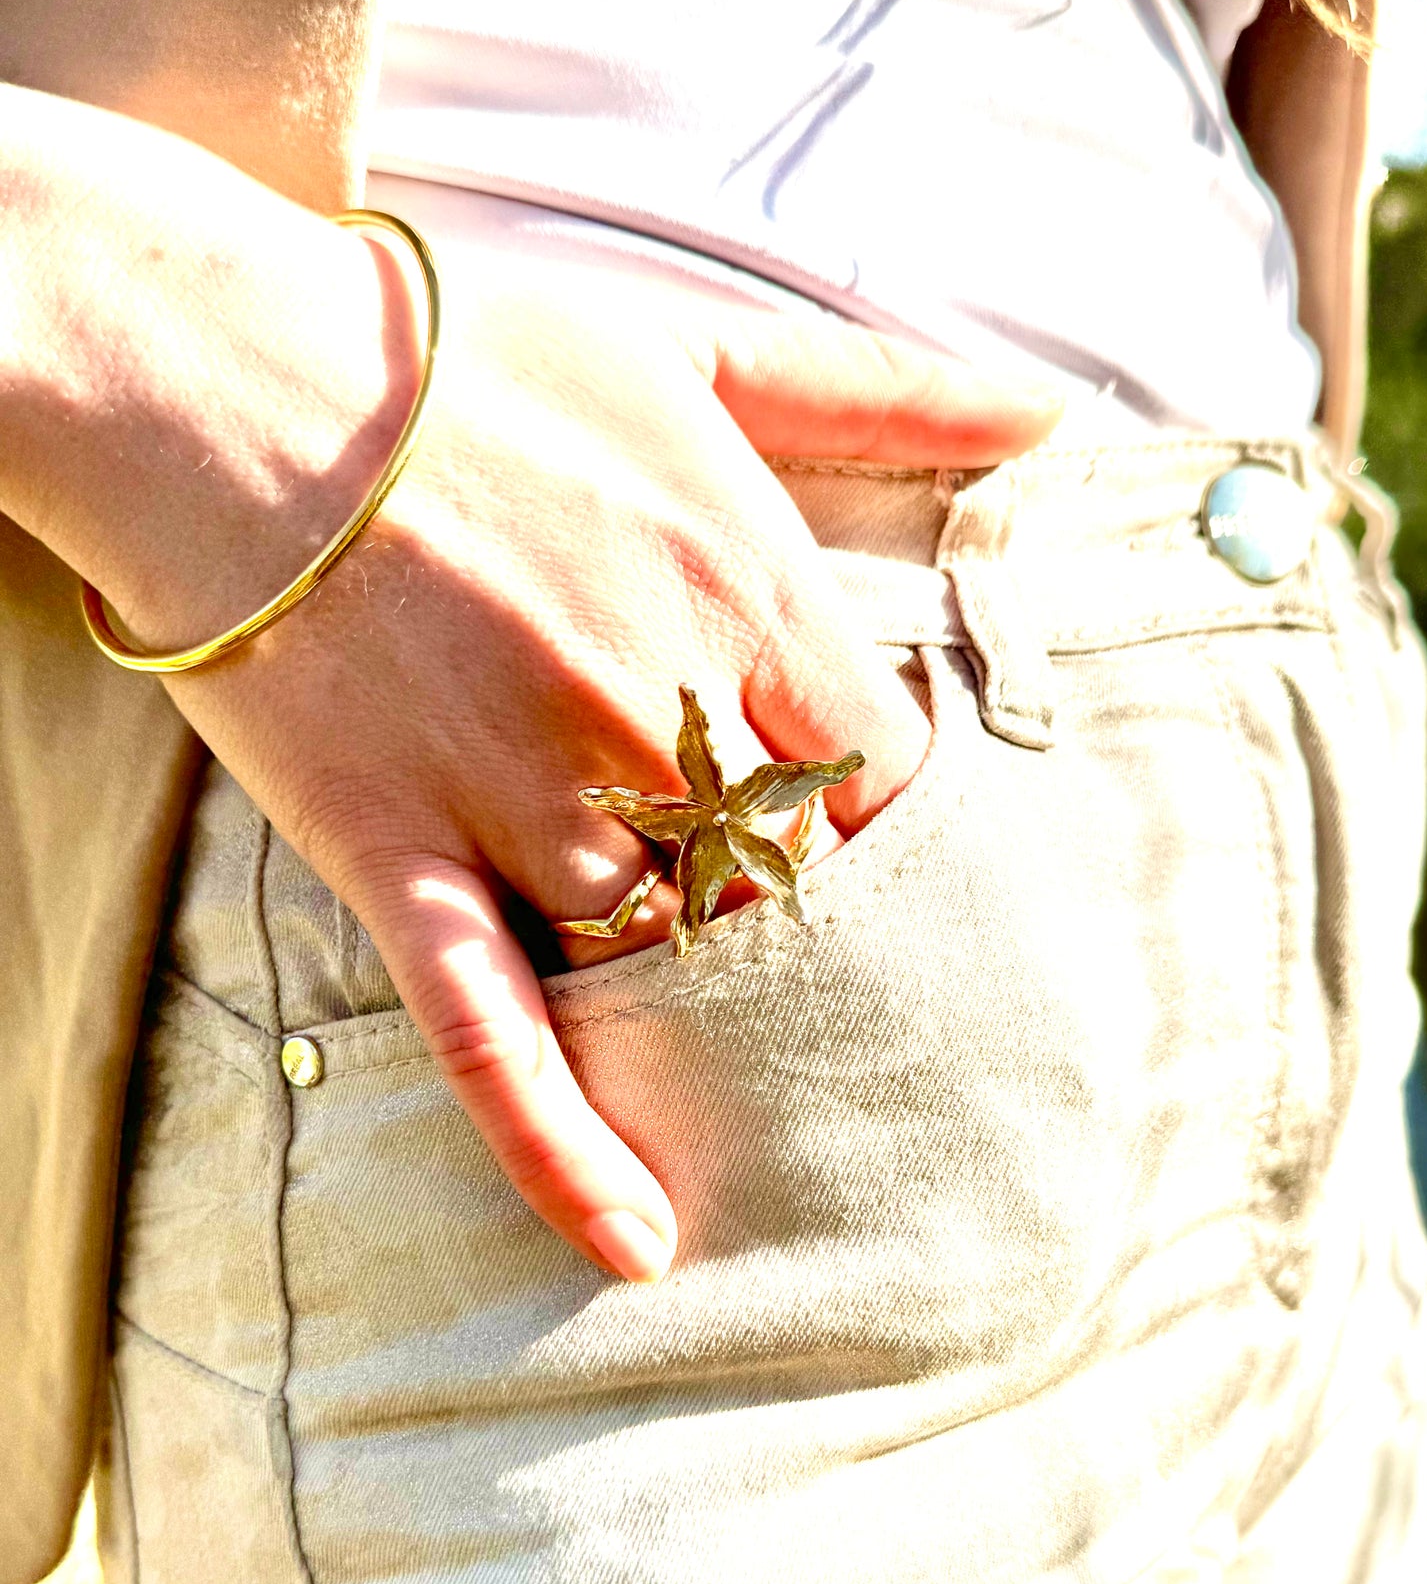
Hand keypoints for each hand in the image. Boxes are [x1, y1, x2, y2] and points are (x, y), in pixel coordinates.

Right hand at [0, 99, 1058, 1279]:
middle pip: (803, 893)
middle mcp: (654, 716)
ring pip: (672, 970)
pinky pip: (492, 1031)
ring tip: (794, 1121)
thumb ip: (880, 389)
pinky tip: (637, 1241)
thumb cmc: (468, 357)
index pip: (895, 782)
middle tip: (877, 1022)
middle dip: (840, 953)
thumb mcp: (696, 342)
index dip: (917, 846)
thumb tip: (1044, 415)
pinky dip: (563, 1146)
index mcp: (742, 596)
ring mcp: (523, 800)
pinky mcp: (403, 859)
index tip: (912, 881)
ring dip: (734, 1041)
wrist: (225, 376)